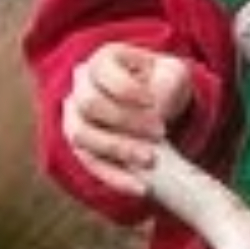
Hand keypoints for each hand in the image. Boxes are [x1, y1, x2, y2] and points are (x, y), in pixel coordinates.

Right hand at [57, 43, 196, 195]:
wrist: (162, 103)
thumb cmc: (165, 82)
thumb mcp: (174, 73)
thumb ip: (165, 84)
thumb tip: (153, 111)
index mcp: (102, 61)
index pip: (102, 73)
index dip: (126, 89)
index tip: (153, 103)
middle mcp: (81, 87)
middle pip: (88, 105)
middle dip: (124, 121)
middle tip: (160, 132)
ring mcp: (75, 117)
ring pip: (82, 136)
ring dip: (117, 150)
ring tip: (151, 160)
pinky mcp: (82, 147)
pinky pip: (89, 164)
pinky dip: (114, 177)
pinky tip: (139, 187)